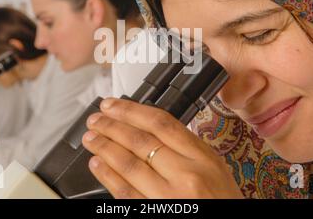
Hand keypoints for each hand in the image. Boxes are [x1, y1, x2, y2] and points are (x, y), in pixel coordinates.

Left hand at [82, 98, 243, 198]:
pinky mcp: (154, 214)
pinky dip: (107, 176)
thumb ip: (187, 148)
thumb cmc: (222, 202)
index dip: (131, 110)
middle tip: (96, 119)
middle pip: (140, 140)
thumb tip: (150, 129)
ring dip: (104, 147)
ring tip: (91, 138)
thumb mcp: (214, 168)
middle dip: (112, 126)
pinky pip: (126, 192)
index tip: (113, 105)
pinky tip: (97, 164)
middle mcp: (186, 174)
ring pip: (129, 164)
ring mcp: (169, 196)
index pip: (160, 123)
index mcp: (203, 157)